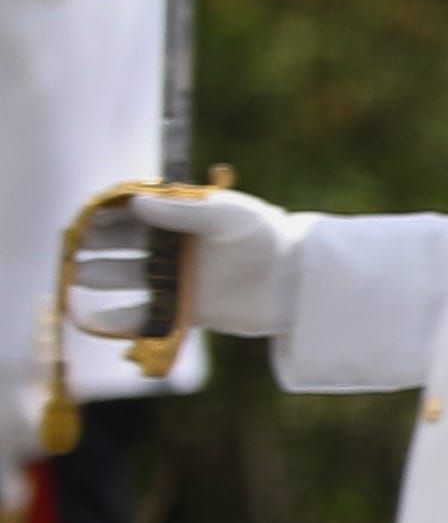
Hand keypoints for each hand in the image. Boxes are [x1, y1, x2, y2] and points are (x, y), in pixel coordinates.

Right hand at [69, 182, 294, 341]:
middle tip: (73, 249)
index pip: (135, 214)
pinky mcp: (189, 310)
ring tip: (76, 275)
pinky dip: (120, 319)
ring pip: (131, 278)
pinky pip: (147, 315)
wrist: (299, 279)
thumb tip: (132, 204)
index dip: (108, 216)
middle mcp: (178, 248)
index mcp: (184, 218)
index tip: (85, 219)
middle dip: (98, 247)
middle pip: (126, 246)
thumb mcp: (226, 217)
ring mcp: (181, 279)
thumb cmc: (266, 236)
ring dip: (103, 277)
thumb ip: (181, 213)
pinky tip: (92, 318)